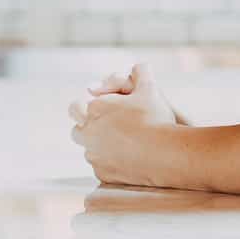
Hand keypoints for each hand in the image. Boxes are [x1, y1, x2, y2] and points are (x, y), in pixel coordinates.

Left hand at [68, 62, 185, 184]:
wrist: (164, 153)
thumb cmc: (156, 118)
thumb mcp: (151, 89)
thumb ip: (142, 73)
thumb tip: (140, 65)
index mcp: (95, 109)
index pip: (75, 107)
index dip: (86, 108)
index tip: (98, 110)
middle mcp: (89, 132)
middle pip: (76, 130)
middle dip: (87, 129)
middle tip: (105, 129)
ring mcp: (94, 154)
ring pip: (87, 150)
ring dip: (97, 147)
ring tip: (118, 146)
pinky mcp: (101, 173)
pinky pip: (99, 168)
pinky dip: (108, 164)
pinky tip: (125, 161)